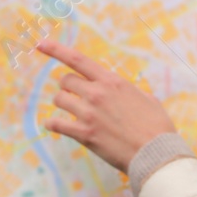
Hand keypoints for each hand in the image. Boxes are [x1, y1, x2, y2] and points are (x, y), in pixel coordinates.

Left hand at [36, 40, 176, 173]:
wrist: (156, 152)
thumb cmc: (156, 126)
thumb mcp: (147, 98)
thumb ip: (130, 92)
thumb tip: (126, 94)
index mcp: (112, 81)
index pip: (77, 59)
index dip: (56, 50)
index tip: (40, 44)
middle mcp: (97, 93)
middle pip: (65, 81)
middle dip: (67, 87)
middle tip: (74, 96)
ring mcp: (89, 113)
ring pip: (59, 100)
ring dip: (62, 104)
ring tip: (70, 111)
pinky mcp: (84, 134)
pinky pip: (56, 124)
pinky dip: (52, 124)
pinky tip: (54, 125)